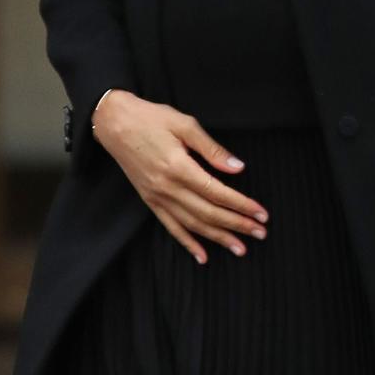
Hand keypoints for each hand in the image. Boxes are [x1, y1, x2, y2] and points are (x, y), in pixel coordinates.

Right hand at [91, 92, 268, 264]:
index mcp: (178, 167)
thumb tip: (237, 167)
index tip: (261, 213)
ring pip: (192, 225)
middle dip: (237, 225)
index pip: (217, 192)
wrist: (113, 122)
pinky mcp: (149, 201)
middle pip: (209, 213)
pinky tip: (203, 256)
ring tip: (240, 248)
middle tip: (260, 233)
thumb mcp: (184, 124)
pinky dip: (188, 243)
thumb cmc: (150, 118)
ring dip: (218, 238)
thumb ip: (212, 149)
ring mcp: (156, 197)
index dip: (242, 205)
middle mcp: (167, 187)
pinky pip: (171, 227)